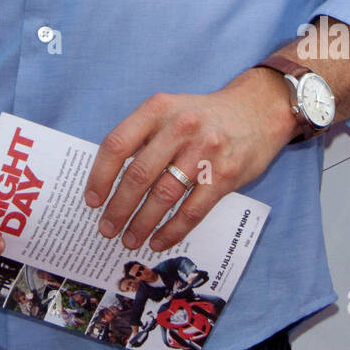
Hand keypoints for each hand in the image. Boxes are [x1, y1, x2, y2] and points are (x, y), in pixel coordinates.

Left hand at [84, 71, 297, 252]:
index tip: (92, 200)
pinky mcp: (225, 175)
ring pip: (163, 196)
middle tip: (107, 229)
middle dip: (118, 208)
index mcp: (158, 109)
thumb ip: (143, 137)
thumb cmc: (204, 116)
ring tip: (130, 239)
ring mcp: (204, 151)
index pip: (117, 144)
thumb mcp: (170, 110)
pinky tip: (159, 240)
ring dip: (142, 223)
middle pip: (138, 175)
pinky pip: (192, 210)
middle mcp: (180, 127)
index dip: (100, 176)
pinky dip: (172, 230)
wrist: (258, 111)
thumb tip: (110, 180)